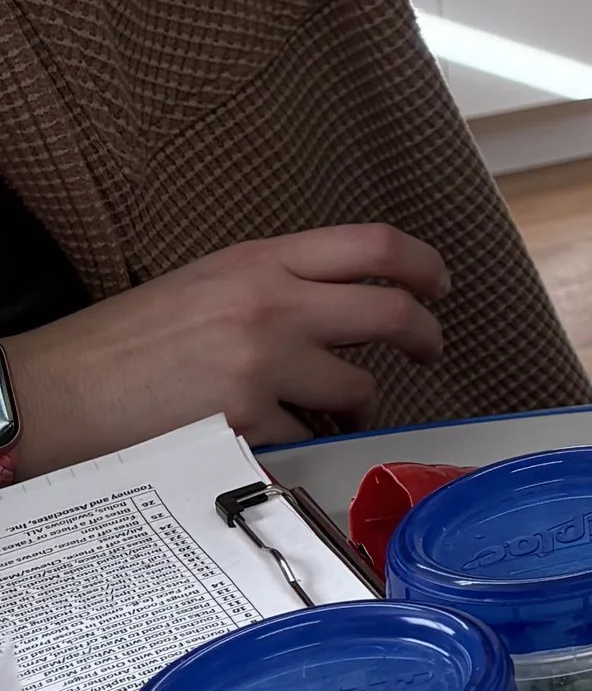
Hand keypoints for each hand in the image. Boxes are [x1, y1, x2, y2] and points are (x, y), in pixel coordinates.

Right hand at [7, 228, 448, 472]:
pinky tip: (275, 440)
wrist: (53, 391)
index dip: (423, 265)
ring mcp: (263, 363)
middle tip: (427, 350)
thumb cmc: (121, 345)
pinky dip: (302, 445)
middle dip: (424, 336)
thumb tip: (340, 309)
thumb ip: (275, 286)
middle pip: (390, 311)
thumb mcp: (205, 284)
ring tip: (331, 413)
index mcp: (260, 260)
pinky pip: (308, 438)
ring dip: (355, 407)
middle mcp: (271, 303)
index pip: (373, 245)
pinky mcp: (247, 420)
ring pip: (357, 387)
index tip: (437, 286)